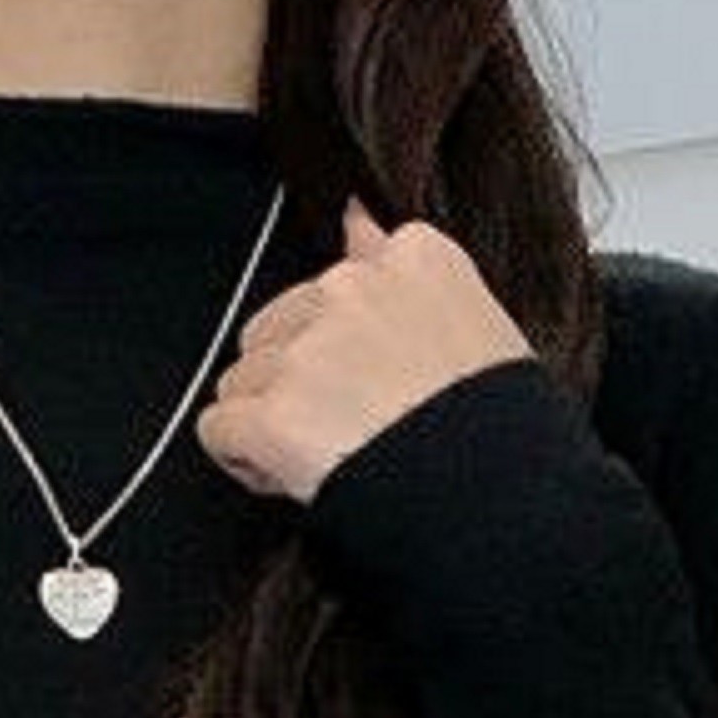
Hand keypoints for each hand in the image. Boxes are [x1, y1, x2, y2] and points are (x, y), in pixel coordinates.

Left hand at [194, 198, 535, 505]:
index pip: (335, 284)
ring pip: (243, 379)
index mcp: (413, 259)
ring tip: (327, 458)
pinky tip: (289, 476)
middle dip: (294, 382)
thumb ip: (399, 264)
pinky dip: (243, 460)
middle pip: (276, 329)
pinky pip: (218, 428)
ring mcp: (308, 351)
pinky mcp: (273, 414)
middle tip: (347, 432)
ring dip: (268, 422)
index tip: (364, 385)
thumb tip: (354, 215)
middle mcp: (351, 290)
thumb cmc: (500, 429)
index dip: (336, 346)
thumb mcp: (478, 322)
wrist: (496, 501)